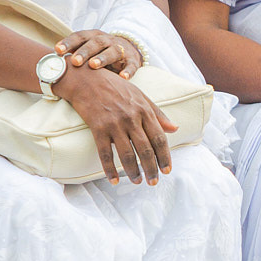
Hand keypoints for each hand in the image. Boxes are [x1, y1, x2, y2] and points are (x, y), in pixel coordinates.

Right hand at [55, 65, 176, 185]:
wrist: (86, 79)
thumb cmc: (114, 86)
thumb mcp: (140, 95)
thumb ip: (157, 113)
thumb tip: (174, 129)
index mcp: (144, 110)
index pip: (159, 138)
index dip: (165, 156)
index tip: (167, 170)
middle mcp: (131, 118)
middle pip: (145, 149)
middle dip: (151, 169)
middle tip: (153, 182)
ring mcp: (114, 124)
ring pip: (127, 154)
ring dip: (133, 172)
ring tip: (137, 182)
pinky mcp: (98, 128)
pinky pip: (105, 153)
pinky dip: (109, 169)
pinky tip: (113, 180)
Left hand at [56, 29, 141, 79]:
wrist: (127, 50)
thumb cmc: (99, 53)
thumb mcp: (87, 50)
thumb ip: (73, 55)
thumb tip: (49, 65)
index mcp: (93, 36)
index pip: (79, 36)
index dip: (68, 42)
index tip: (57, 50)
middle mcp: (107, 40)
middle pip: (95, 43)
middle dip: (85, 51)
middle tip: (75, 61)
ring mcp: (120, 49)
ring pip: (113, 51)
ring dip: (103, 58)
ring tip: (94, 65)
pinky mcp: (132, 60)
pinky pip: (131, 65)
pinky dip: (128, 70)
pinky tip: (123, 77)